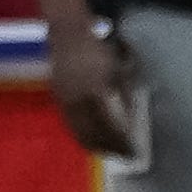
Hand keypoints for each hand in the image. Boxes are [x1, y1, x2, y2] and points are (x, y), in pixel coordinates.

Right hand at [48, 23, 133, 156]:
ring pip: (80, 132)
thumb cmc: (98, 48)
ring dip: (95, 145)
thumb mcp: (117, 69)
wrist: (68, 35)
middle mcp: (78, 100)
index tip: (134, 151)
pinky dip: (81, 136)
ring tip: (108, 154)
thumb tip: (131, 119)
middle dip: (110, 147)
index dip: (122, 141)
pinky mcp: (58, 100)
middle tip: (124, 157)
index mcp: (96, 91)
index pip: (110, 125)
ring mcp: (66, 101)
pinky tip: (90, 141)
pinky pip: (70, 125)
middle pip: (95, 133)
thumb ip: (124, 95)